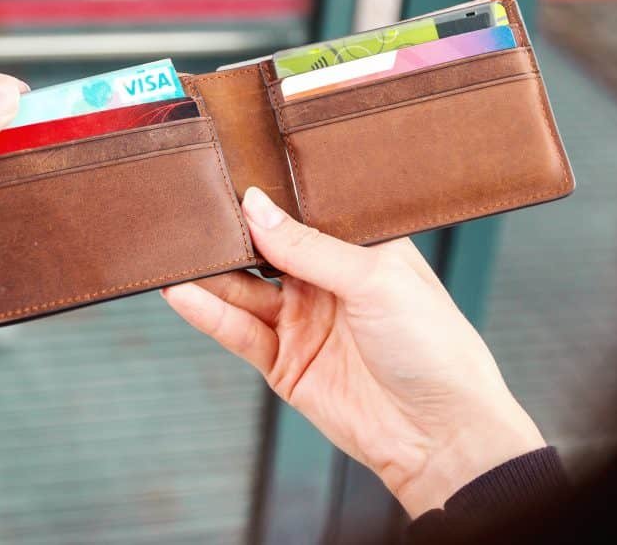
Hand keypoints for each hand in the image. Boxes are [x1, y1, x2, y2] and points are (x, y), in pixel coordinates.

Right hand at [161, 187, 544, 515]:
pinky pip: (239, 332)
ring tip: (176, 255)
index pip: (300, 216)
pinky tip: (185, 295)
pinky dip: (209, 314)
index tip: (228, 181)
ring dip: (211, 276)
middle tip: (191, 215)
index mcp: (358, 250)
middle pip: (263, 252)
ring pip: (243, 291)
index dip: (267, 201)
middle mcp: (326, 283)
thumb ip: (309, 246)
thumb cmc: (434, 347)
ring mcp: (302, 323)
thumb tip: (258, 207)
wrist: (440, 435)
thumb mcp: (375, 278)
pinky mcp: (284, 363)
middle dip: (230, 237)